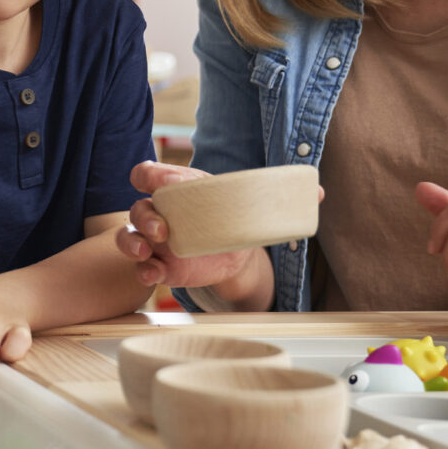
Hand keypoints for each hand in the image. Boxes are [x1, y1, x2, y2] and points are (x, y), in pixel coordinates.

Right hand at [116, 161, 313, 291]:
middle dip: (145, 217)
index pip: (152, 172)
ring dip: (132, 242)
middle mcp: (163, 211)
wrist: (237, 250)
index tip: (150, 181)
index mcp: (181, 186)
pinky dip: (144, 270)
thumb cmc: (237, 216)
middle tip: (163, 230)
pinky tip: (156, 275)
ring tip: (147, 252)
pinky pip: (141, 266)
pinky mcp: (160, 264)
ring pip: (129, 236)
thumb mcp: (254, 204)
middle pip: (139, 207)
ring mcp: (157, 239)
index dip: (148, 175)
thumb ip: (278, 196)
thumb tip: (318, 191)